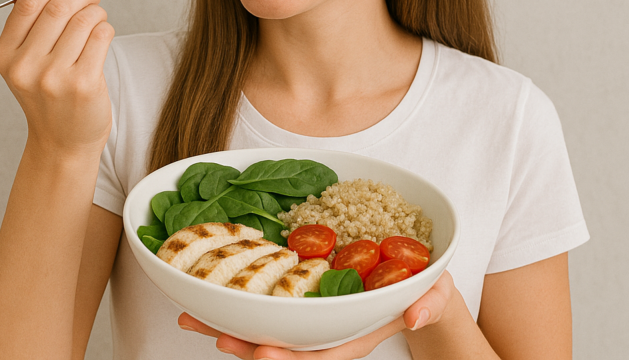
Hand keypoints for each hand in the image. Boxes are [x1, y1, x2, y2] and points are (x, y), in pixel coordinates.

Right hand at [0, 0, 114, 157]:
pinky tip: (101, 38)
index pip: (28, 1)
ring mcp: (54, 78)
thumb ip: (37, 1)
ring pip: (84, 20)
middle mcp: (25, 67)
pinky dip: (106, 29)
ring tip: (96, 20)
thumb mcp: (32, 49)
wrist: (63, 142)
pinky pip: (101, 36)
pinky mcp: (83, 85)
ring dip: (97, 11)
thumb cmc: (50, 93)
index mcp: (5, 55)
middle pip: (58, 6)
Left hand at [178, 271, 455, 359]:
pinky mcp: (297, 296)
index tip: (265, 353)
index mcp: (357, 333)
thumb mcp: (435, 291)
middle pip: (284, 346)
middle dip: (249, 345)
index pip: (322, 354)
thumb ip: (430, 303)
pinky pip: (263, 302)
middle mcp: (328, 329)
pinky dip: (234, 301)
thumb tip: (416, 315)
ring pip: (265, 327)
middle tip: (218, 337)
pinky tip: (205, 293)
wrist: (416, 276)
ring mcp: (310, 315)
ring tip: (193, 318)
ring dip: (229, 324)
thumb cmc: (425, 285)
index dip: (293, 357)